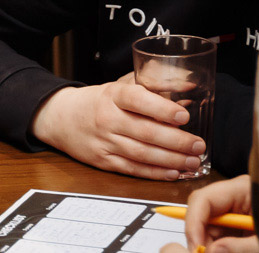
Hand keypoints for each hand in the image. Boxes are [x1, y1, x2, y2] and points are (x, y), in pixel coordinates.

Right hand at [30, 73, 205, 179]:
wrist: (60, 118)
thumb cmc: (97, 101)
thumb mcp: (119, 86)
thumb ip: (151, 86)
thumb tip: (188, 88)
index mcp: (112, 95)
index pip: (138, 100)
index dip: (162, 108)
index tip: (184, 115)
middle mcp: (107, 118)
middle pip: (145, 132)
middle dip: (176, 141)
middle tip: (198, 145)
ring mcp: (104, 141)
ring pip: (142, 154)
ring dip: (171, 160)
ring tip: (192, 161)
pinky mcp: (103, 161)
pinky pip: (133, 169)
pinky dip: (155, 173)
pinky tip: (173, 171)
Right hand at [168, 175, 258, 252]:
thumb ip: (242, 246)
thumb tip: (212, 251)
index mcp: (243, 190)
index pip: (203, 199)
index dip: (193, 222)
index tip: (195, 245)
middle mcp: (235, 198)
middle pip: (202, 215)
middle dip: (199, 237)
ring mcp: (236, 212)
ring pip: (208, 228)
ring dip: (208, 244)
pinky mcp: (239, 226)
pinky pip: (220, 235)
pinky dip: (217, 247)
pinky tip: (220, 252)